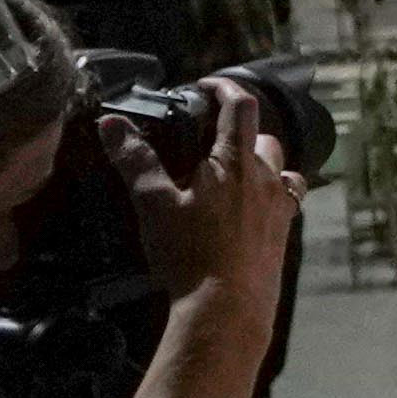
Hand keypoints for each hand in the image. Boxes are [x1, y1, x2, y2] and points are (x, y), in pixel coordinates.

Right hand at [115, 76, 306, 321]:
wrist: (227, 311)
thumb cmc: (192, 256)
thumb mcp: (154, 204)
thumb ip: (135, 161)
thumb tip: (112, 125)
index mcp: (235, 162)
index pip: (240, 106)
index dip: (225, 88)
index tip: (208, 86)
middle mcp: (266, 179)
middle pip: (263, 137)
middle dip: (240, 130)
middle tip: (211, 139)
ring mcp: (279, 208)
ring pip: (279, 169)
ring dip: (258, 163)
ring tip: (229, 174)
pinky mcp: (283, 235)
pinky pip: (284, 202)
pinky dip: (269, 195)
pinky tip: (248, 211)